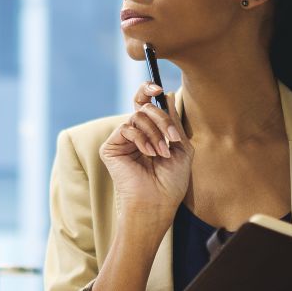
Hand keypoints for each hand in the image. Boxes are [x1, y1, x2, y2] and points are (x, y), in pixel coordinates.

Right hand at [100, 83, 191, 235]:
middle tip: (172, 137)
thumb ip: (173, 122)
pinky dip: (141, 139)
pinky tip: (149, 154)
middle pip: (144, 106)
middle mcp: (135, 134)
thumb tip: (167, 94)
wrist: (157, 203)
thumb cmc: (171, 182)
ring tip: (162, 152)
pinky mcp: (111, 148)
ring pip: (137, 116)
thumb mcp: (180, 147)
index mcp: (150, 133)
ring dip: (155, 133)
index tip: (158, 87)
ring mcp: (122, 140)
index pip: (146, 104)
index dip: (148, 90)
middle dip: (161, 118)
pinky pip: (126, 127)